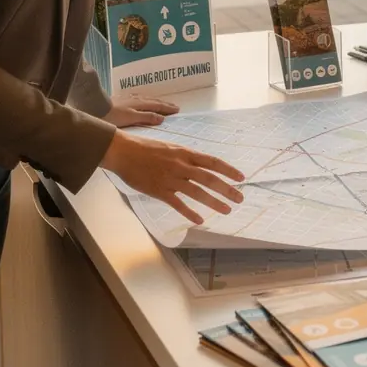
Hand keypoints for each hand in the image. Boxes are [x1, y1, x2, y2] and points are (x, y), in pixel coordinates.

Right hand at [103, 129, 244, 225]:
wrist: (124, 152)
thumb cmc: (147, 148)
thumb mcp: (171, 147)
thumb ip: (185, 157)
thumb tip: (200, 164)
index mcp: (185, 152)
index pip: (212, 162)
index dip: (228, 170)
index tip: (241, 178)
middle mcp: (181, 165)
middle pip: (209, 178)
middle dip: (227, 189)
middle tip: (240, 198)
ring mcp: (171, 179)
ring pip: (197, 192)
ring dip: (214, 202)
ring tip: (227, 210)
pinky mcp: (159, 190)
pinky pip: (178, 204)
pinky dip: (190, 212)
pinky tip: (200, 219)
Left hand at [108, 96, 178, 128]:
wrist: (95, 107)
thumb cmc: (113, 115)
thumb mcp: (131, 118)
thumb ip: (146, 117)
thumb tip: (162, 118)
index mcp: (140, 104)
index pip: (157, 106)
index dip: (167, 108)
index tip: (177, 109)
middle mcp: (136, 99)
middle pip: (153, 101)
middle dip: (164, 104)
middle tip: (174, 106)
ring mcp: (128, 98)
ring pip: (146, 99)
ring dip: (155, 101)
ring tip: (161, 103)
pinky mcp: (121, 99)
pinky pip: (138, 98)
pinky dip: (144, 100)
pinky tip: (141, 100)